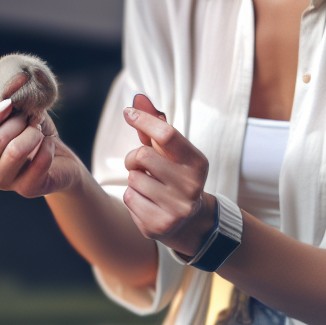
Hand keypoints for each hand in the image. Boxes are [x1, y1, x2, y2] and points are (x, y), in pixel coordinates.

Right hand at [0, 99, 82, 198]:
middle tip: (31, 118)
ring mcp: (4, 181)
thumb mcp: (20, 113)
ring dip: (34, 134)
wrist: (60, 159)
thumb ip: (6, 104)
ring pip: (16, 151)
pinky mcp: (27, 190)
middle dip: (19, 121)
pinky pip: (39, 162)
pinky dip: (48, 146)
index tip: (9, 103)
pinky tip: (50, 145)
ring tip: (39, 131)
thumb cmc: (34, 131)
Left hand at [123, 94, 215, 255]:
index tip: (128, 113)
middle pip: (142, 156)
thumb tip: (138, 99)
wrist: (189, 222)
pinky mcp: (158, 226)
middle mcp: (190, 186)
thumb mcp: (172, 153)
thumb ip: (155, 127)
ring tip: (149, 186)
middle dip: (134, 158)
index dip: (143, 119)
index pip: (167, 134)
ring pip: (132, 179)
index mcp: (197, 163)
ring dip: (134, 180)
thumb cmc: (175, 176)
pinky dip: (132, 197)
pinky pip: (129, 199)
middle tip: (140, 164)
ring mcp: (175, 209)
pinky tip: (148, 202)